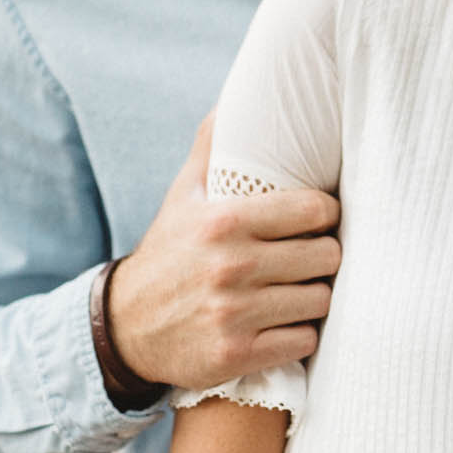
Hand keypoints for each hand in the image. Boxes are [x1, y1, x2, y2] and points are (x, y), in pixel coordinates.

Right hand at [107, 114, 340, 391]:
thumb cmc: (168, 253)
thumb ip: (211, 146)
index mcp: (224, 221)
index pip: (316, 210)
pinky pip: (303, 341)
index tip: (320, 219)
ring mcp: (235, 314)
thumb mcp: (182, 195)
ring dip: (316, 295)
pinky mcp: (238, 354)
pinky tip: (284, 322)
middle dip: (324, 255)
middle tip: (312, 256)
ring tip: (300, 288)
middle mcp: (231, 266)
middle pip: (327, 256)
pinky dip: (300, 333)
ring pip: (321, 299)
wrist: (126, 326)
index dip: (327, 214)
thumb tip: (233, 98)